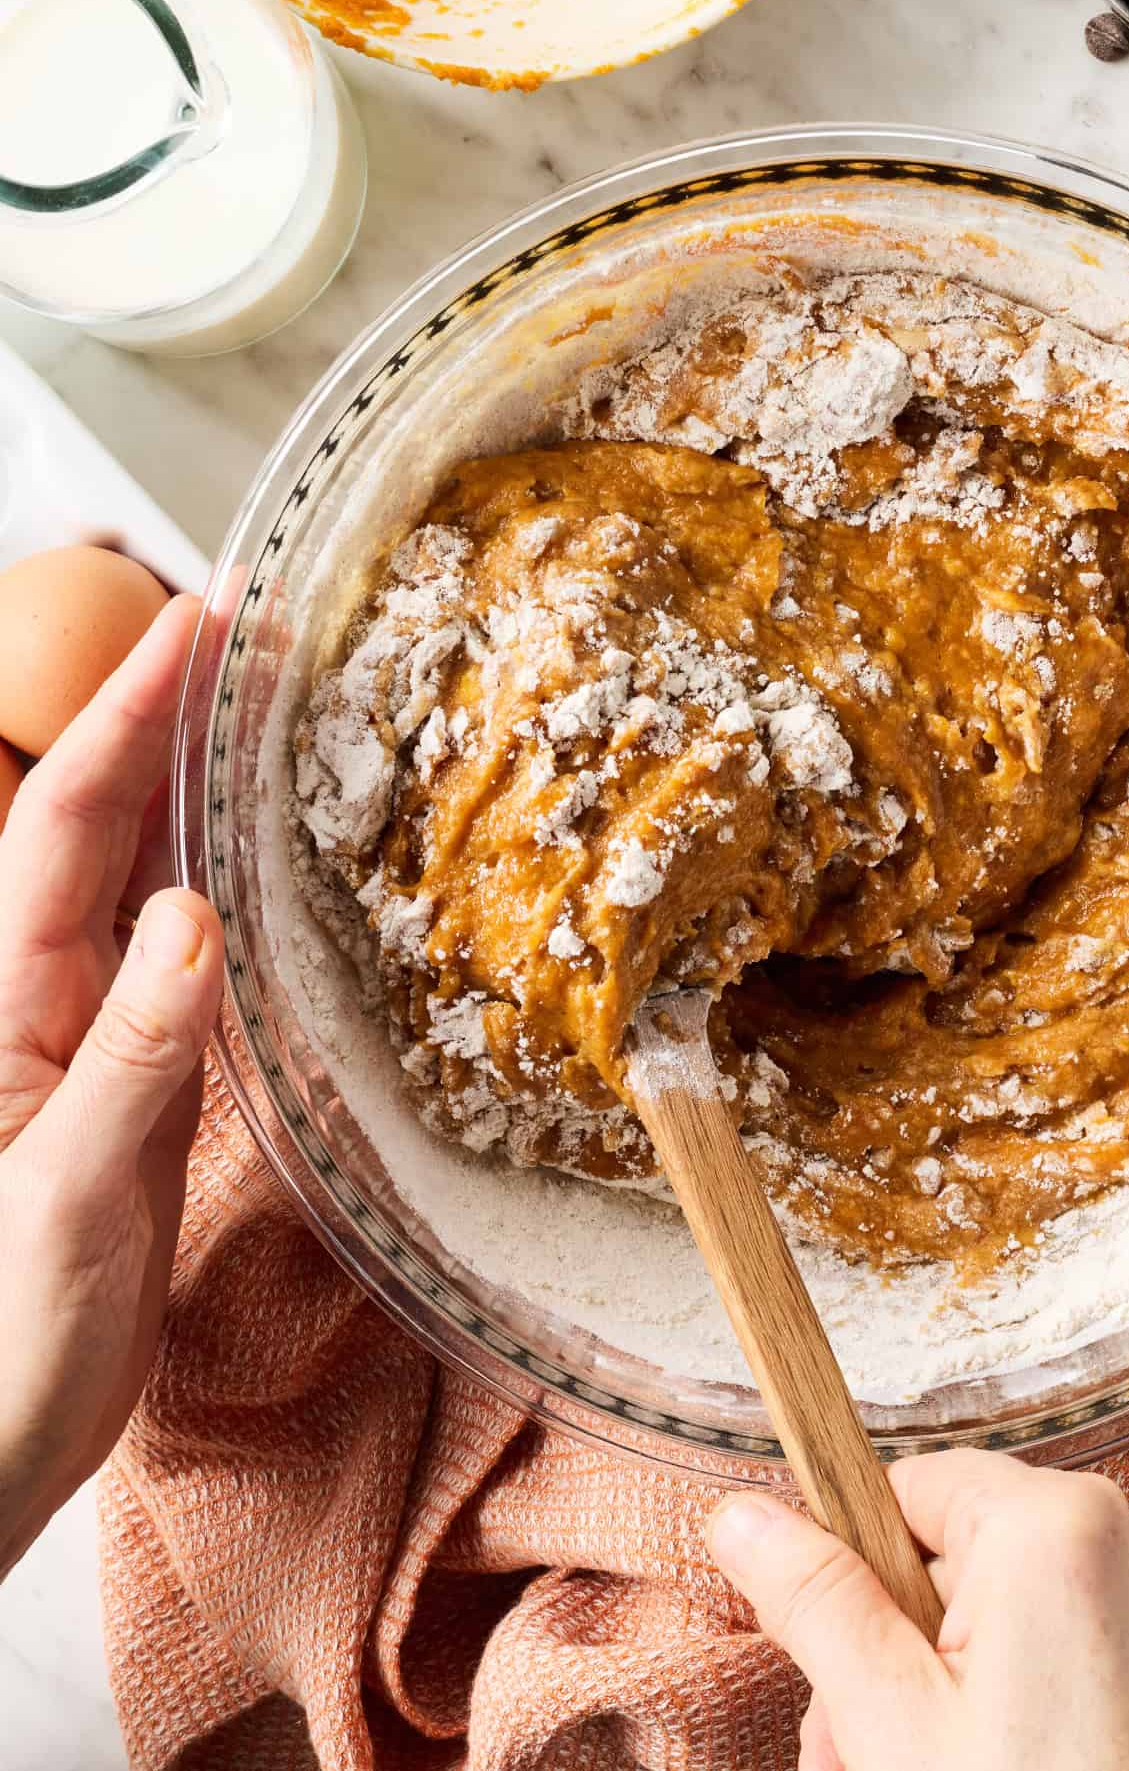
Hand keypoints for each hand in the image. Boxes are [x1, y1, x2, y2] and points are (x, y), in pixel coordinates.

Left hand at [0, 596, 223, 1578]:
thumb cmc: (0, 1345)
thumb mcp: (68, 1200)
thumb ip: (130, 1054)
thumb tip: (194, 916)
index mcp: (2, 1000)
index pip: (67, 819)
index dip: (129, 710)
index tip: (194, 619)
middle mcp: (35, 994)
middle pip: (100, 819)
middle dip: (165, 711)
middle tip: (251, 624)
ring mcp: (82, 1030)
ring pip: (138, 871)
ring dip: (194, 781)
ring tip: (266, 701)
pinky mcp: (130, 1077)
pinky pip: (176, 948)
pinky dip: (219, 876)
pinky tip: (260, 850)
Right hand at [708, 1447, 1128, 1770]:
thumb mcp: (890, 1718)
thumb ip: (816, 1601)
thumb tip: (744, 1517)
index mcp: (1056, 1524)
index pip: (911, 1486)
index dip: (856, 1567)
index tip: (831, 1649)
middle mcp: (1124, 1540)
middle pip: (953, 1554)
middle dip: (888, 1648)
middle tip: (853, 1748)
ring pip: (997, 1610)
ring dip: (932, 1688)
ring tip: (897, 1770)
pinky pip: (1053, 1646)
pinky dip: (1001, 1700)